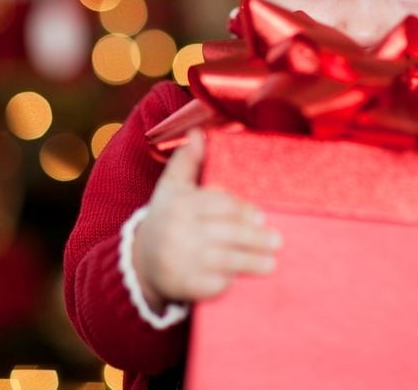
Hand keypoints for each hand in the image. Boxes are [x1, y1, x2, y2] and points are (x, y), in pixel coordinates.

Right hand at [131, 129, 281, 310]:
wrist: (141, 262)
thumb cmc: (165, 218)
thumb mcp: (171, 187)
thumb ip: (187, 160)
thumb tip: (199, 131)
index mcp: (179, 204)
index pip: (219, 205)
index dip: (242, 211)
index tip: (260, 216)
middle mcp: (178, 231)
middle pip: (227, 233)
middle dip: (255, 237)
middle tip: (276, 240)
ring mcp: (181, 260)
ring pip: (225, 259)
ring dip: (252, 261)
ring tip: (271, 262)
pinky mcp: (185, 285)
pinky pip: (215, 283)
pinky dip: (232, 282)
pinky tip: (246, 280)